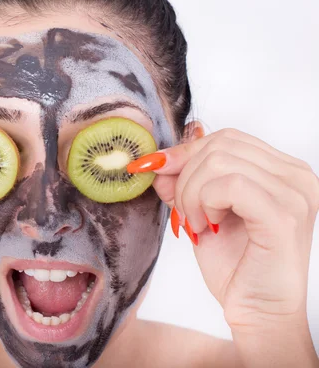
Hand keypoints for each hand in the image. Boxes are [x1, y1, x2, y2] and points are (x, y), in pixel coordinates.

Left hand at [128, 128, 318, 365]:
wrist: (257, 314)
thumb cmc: (235, 267)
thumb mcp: (200, 213)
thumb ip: (184, 183)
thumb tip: (157, 162)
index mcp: (282, 171)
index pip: (227, 138)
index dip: (186, 152)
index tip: (155, 170)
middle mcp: (297, 176)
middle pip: (221, 145)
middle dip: (186, 176)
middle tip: (183, 213)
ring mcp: (295, 194)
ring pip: (220, 162)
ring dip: (192, 194)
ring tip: (195, 224)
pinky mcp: (284, 215)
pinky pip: (229, 184)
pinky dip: (205, 202)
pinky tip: (207, 227)